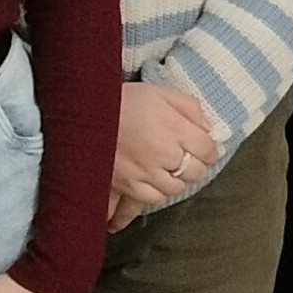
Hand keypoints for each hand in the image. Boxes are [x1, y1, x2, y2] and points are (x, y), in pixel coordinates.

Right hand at [109, 77, 219, 218]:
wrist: (83, 112)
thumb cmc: (123, 99)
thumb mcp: (161, 92)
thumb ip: (190, 108)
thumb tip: (208, 128)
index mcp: (175, 130)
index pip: (208, 150)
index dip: (209, 150)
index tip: (204, 148)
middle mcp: (164, 155)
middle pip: (195, 172)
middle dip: (195, 165)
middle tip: (186, 157)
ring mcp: (145, 174)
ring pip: (174, 188)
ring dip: (175, 179)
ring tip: (167, 169)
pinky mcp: (126, 187)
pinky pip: (150, 199)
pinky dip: (154, 192)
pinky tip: (150, 183)